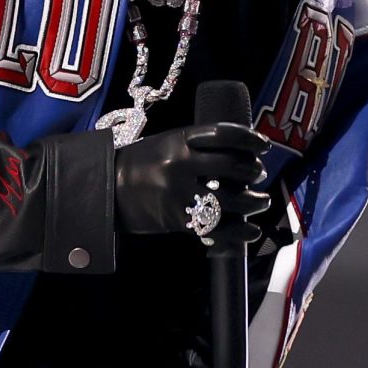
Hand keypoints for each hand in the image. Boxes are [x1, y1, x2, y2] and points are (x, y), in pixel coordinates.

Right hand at [112, 120, 273, 242]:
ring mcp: (179, 193)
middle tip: (259, 175)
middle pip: (232, 167)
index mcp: (179, 140)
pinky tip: (250, 231)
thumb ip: (196, 147)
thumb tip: (235, 155)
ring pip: (230, 200)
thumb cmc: (139, 166)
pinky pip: (217, 228)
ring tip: (260, 202)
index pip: (224, 134)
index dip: (249, 139)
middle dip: (253, 172)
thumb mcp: (166, 144)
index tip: (263, 145)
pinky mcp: (177, 219)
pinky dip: (239, 232)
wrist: (104, 190)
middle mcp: (180, 164)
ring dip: (253, 203)